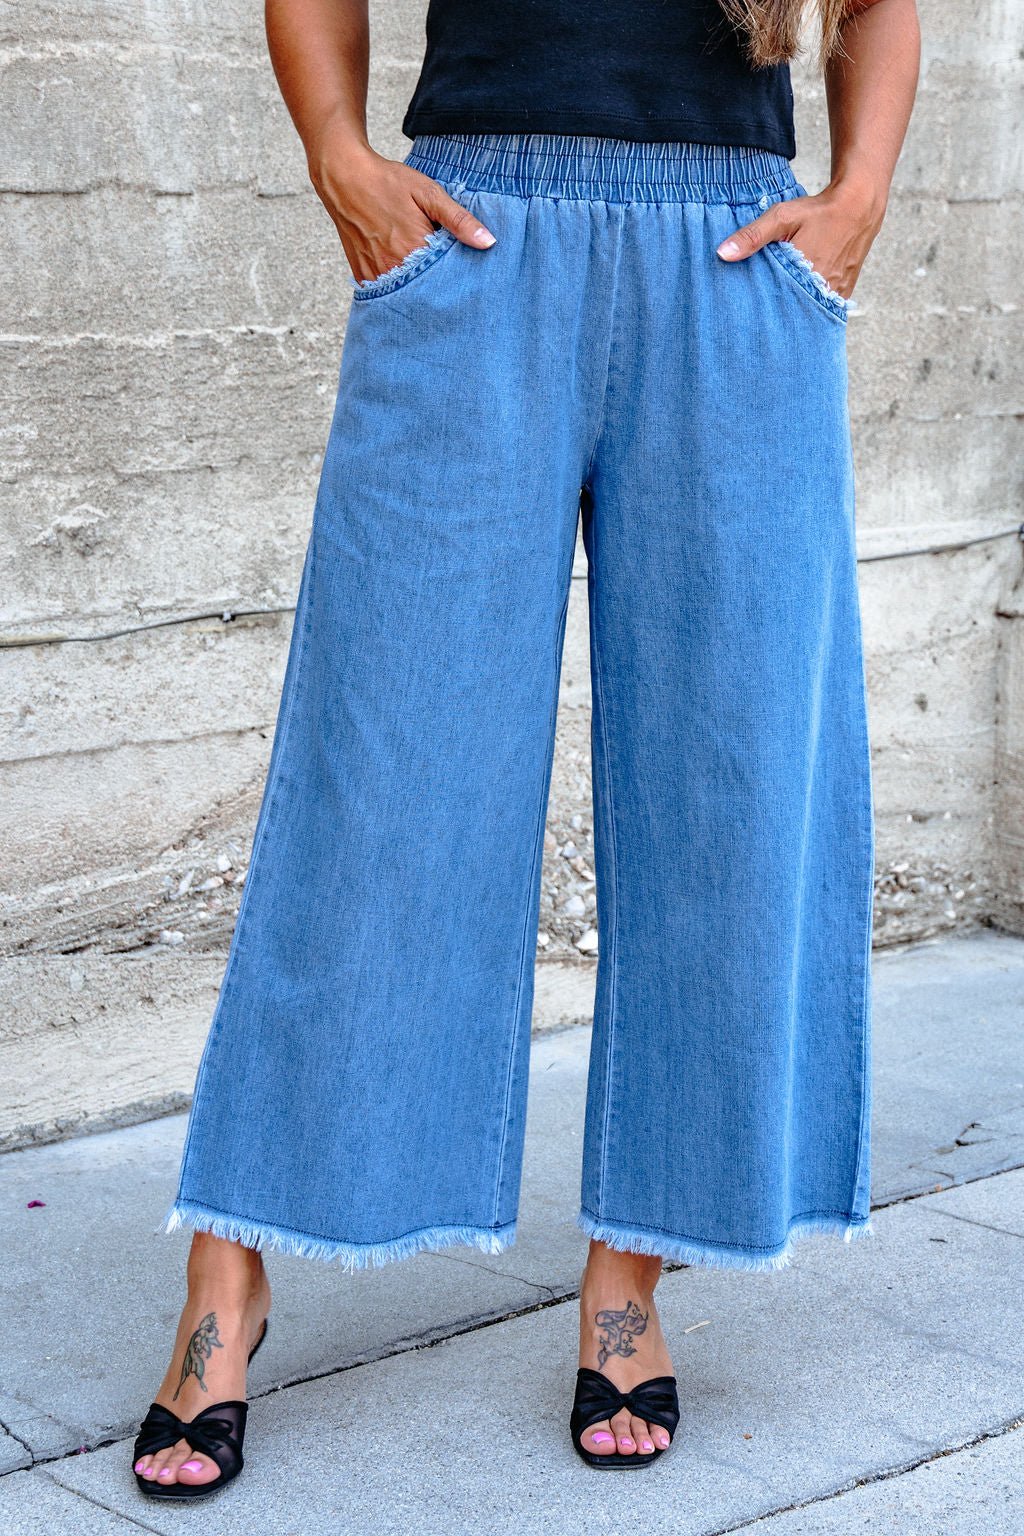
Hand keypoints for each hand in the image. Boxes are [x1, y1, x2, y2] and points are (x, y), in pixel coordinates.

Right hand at [306, 119, 495, 283]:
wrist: (343, 177)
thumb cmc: (387, 182)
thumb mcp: (428, 193)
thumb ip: (459, 220)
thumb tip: (487, 242)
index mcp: (414, 251)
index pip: (447, 278)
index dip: (457, 275)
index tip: (464, 268)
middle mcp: (393, 269)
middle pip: (427, 290)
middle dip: (438, 284)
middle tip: (445, 271)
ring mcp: (376, 275)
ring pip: (406, 294)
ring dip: (417, 287)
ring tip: (425, 272)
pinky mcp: (363, 276)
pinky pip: (386, 292)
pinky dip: (398, 287)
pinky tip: (405, 272)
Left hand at [715, 180, 886, 299]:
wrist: (859, 206)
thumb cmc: (818, 211)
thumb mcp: (782, 217)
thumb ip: (752, 236)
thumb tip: (722, 253)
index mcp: (805, 274)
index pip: (776, 304)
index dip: (762, 309)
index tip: (746, 313)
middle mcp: (823, 289)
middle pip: (792, 311)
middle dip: (776, 314)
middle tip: (757, 321)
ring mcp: (835, 294)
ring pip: (808, 312)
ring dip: (793, 311)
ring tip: (777, 316)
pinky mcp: (843, 293)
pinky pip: (822, 308)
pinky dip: (809, 306)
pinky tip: (796, 304)